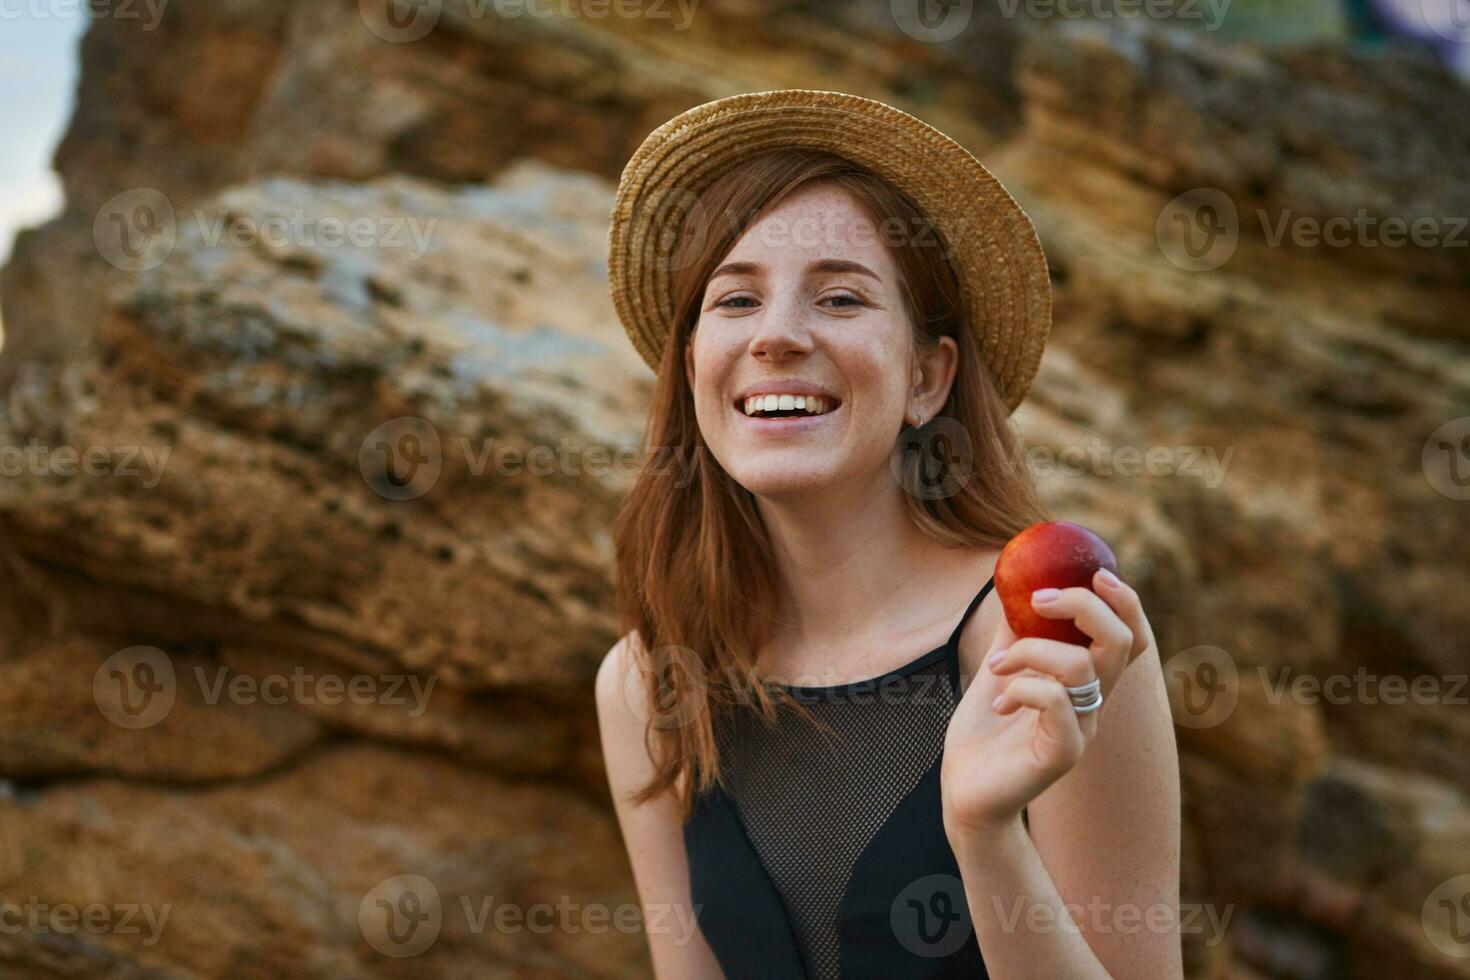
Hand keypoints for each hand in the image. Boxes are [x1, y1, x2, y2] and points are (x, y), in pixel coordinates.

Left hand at [940, 568, 1156, 838]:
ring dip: (1031, 650)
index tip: (1096, 572)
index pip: (1129, 637)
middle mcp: (1093, 705)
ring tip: (997, 665)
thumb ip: (1014, 630)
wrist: (965, 790)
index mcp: (1086, 683)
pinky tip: (998, 702)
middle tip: (1039, 598)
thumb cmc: (985, 730)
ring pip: (1081, 667)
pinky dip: (1023, 687)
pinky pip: (1056, 702)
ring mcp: (1082, 730)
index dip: (1126, 602)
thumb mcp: (999, 668)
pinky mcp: (1062, 755)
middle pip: (1120, 642)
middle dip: (1083, 607)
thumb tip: (1013, 582)